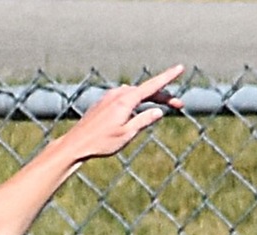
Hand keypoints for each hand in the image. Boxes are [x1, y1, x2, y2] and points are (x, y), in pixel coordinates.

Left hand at [60, 66, 184, 163]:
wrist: (76, 144)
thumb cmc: (101, 142)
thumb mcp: (127, 134)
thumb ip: (144, 121)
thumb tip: (158, 111)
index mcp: (126, 101)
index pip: (152, 86)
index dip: (168, 77)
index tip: (180, 68)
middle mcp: (118, 94)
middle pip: (146, 91)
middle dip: (164, 97)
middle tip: (179, 106)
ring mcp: (110, 97)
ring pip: (135, 94)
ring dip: (150, 98)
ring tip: (162, 107)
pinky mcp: (104, 102)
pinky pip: (125, 97)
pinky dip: (136, 101)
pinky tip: (139, 107)